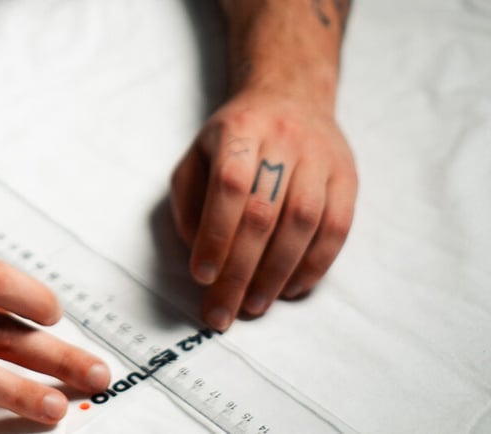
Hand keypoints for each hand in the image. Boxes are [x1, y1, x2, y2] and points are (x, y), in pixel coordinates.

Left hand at [170, 89, 356, 329]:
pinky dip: (315, 264)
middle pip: (265, 212)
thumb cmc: (233, 138)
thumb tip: (197, 251)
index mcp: (239, 130)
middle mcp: (284, 140)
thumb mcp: (196, 155)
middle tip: (223, 311)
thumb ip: (189, 200)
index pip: (229, 186)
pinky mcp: (348, 176)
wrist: (290, 96)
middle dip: (241, 270)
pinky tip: (292, 289)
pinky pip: (338, 227)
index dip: (216, 235)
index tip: (202, 277)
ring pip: (305, 222)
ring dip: (277, 273)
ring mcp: (321, 157)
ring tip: (253, 306)